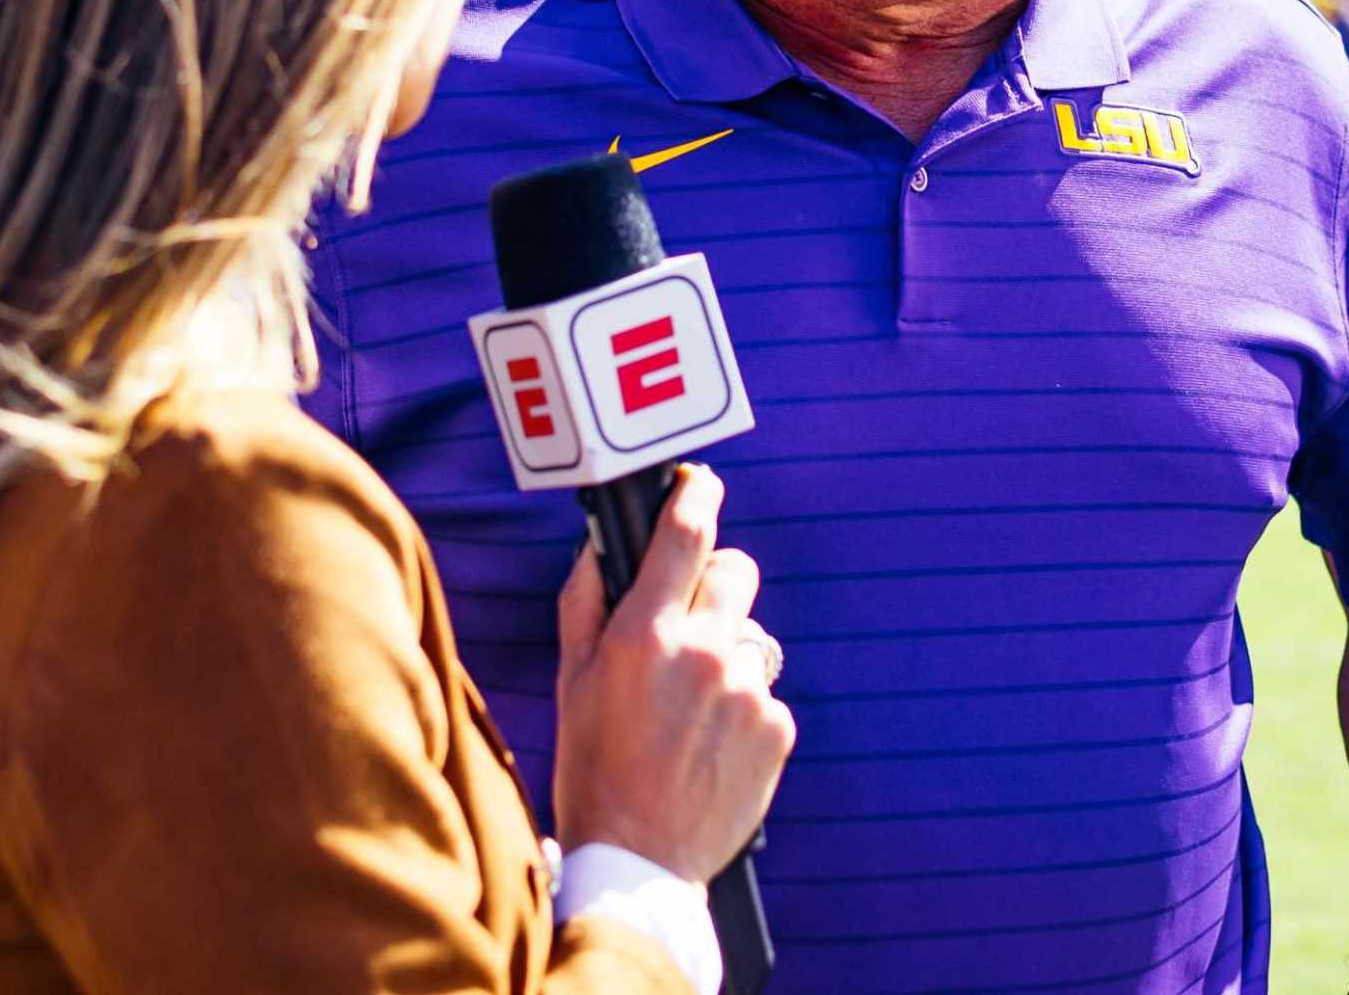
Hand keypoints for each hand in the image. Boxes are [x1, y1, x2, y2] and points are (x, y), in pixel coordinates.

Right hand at [552, 465, 795, 881]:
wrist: (640, 864)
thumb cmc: (593, 770)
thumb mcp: (571, 682)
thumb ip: (585, 604)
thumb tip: (599, 548)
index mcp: (644, 637)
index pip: (684, 536)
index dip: (696, 497)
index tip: (700, 483)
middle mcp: (701, 654)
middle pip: (736, 571)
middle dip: (714, 583)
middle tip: (689, 620)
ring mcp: (746, 691)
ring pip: (750, 636)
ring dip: (727, 656)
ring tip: (691, 710)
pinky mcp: (777, 728)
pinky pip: (765, 691)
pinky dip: (744, 707)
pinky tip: (712, 743)